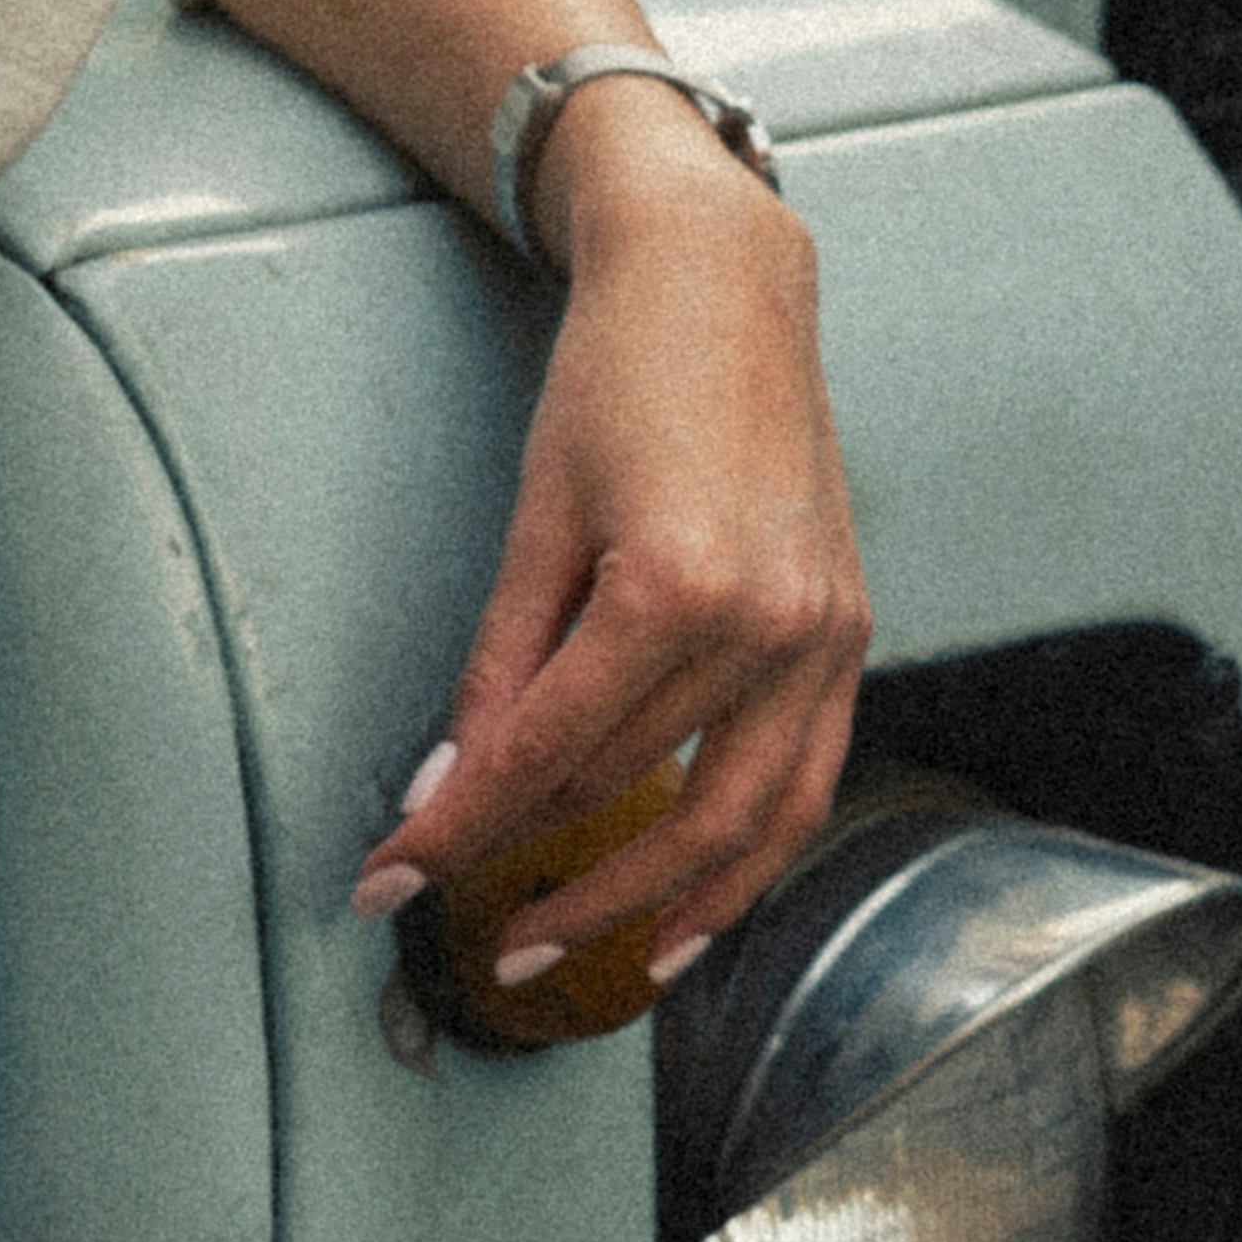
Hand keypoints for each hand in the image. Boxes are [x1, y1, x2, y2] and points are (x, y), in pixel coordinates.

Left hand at [350, 99, 870, 1000]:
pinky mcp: (851, 635)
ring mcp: (826, 635)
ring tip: (575, 955)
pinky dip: (749, 862)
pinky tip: (693, 910)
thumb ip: (499, 668)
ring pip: (740, 822)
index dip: (457, 834)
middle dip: (539, 873)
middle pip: (634, 792)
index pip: (543, 755)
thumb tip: (449, 788)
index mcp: (674, 587)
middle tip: (471, 931)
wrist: (724, 285)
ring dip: (652, 903)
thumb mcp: (534, 519)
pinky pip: (805, 784)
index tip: (390, 882)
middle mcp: (768, 624)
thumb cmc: (618, 376)